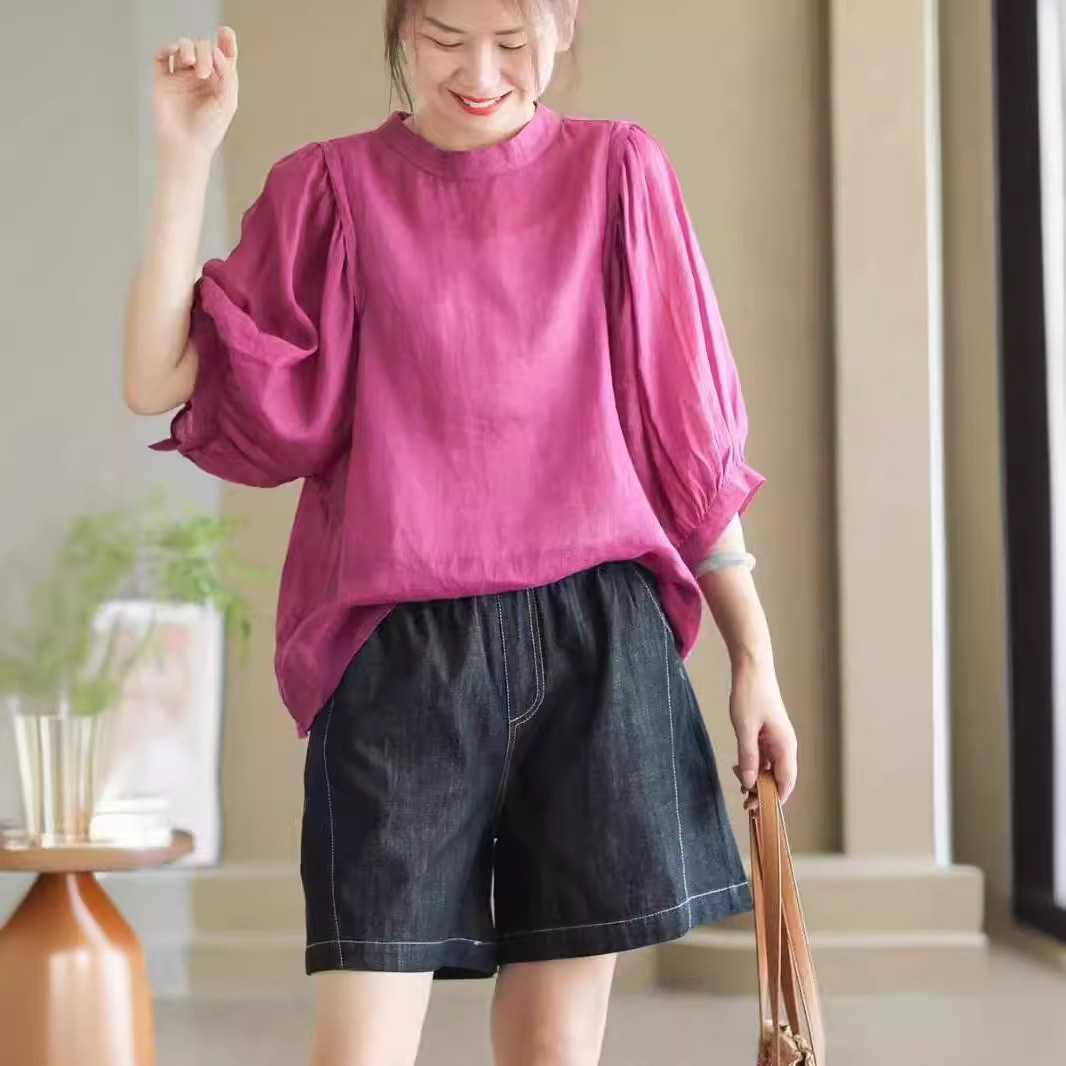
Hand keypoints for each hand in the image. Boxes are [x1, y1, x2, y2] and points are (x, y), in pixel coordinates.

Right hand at [153, 27, 238, 167]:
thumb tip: (217, 51)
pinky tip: (170, 53)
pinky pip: (162, 57)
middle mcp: (200, 78)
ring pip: (183, 48)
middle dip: (205, 53)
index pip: (223, 57)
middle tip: (203, 73)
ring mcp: (181, 78)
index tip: (225, 32)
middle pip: (203, 48)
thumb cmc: (208, 130)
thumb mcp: (228, 101)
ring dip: (188, 48)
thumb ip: (227, 74)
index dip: (226, 42)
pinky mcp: (163, 81)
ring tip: (191, 65)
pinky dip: (165, 49)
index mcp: (219, 83)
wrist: (185, 146)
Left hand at [729, 657, 797, 811]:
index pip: (786, 783)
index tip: (759, 811)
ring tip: (741, 789)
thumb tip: (748, 782)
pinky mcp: (768, 734)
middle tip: (746, 804)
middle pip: (779, 778)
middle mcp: (785, 746)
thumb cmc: (750, 695)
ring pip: (771, 769)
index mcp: (785, 746)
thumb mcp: (745, 729)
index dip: (775, 800)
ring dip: (758, 780)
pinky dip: (754, 766)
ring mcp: (777, 740)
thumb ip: (747, 757)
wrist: (752, 668)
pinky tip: (739, 768)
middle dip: (765, 793)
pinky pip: (764, 757)